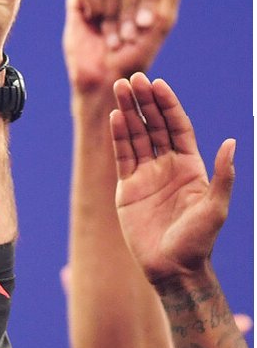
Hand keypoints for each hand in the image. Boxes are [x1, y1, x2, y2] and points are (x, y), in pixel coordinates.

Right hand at [63, 0, 185, 94]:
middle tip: (127, 35)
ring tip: (112, 38)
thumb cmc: (138, 53)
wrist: (107, 76)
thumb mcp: (164, 19)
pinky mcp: (79, 1)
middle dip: (129, 7)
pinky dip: (95, 6)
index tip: (145, 26)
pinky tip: (93, 22)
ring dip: (112, 15)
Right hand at [111, 74, 234, 285]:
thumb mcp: (216, 207)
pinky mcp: (128, 188)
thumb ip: (223, 175)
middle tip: (133, 79)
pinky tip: (114, 118)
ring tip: (119, 90)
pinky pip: (122, 157)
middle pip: (155, 126)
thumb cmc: (199, 241)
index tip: (158, 85)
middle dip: (144, 102)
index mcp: (191, 165)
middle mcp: (168, 165)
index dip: (168, 105)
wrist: (172, 268)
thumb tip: (232, 144)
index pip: (177, 127)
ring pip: (136, 136)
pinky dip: (118, 136)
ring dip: (128, 113)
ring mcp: (146, 175)